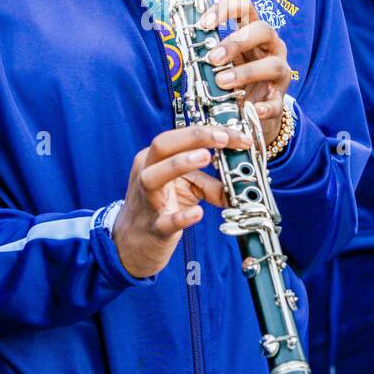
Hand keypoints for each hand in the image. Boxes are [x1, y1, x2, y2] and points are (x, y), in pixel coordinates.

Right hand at [113, 122, 253, 278]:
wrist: (134, 242)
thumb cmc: (160, 206)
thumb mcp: (186, 188)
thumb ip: (211, 182)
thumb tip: (239, 181)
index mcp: (154, 159)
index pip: (180, 136)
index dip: (209, 131)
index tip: (236, 135)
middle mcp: (146, 173)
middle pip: (162, 145)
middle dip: (194, 137)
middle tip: (222, 139)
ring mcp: (147, 200)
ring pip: (153, 176)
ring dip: (179, 164)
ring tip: (205, 157)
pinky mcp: (154, 227)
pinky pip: (165, 221)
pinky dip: (182, 217)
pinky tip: (198, 212)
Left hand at [200, 0, 291, 144]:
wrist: (256, 109)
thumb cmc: (237, 77)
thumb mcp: (224, 61)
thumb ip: (210, 52)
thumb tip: (184, 44)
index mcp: (255, 32)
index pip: (245, 7)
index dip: (225, 10)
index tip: (204, 24)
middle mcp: (272, 47)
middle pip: (263, 30)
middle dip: (237, 42)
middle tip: (213, 58)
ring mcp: (280, 72)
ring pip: (273, 65)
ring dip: (246, 73)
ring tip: (222, 82)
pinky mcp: (280, 98)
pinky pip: (276, 102)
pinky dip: (265, 107)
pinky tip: (253, 110)